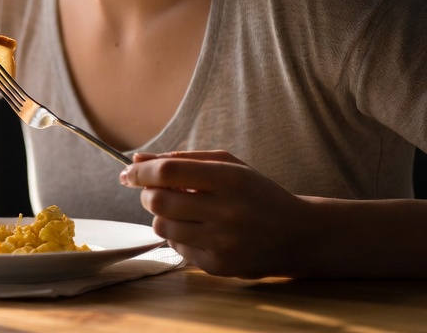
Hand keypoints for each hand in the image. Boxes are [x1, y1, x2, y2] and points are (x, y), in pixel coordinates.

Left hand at [119, 150, 311, 277]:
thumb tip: (137, 159)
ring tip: (182, 210)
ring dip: (162, 215)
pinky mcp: (220, 266)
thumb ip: (182, 159)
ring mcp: (223, 242)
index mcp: (230, 179)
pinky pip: (177, 248)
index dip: (140, 171)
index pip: (168, 171)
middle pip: (158, 201)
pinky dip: (179, 236)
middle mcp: (227, 211)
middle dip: (147, 194)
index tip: (128, 173)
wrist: (298, 235)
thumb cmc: (257, 194)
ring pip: (162, 226)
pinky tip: (199, 229)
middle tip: (155, 191)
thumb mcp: (228, 166)